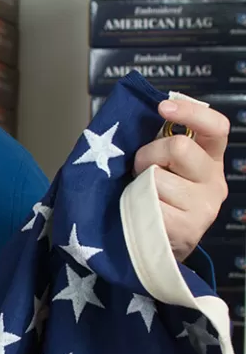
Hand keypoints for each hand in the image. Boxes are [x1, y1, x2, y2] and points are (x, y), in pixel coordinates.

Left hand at [133, 97, 229, 261]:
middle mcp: (214, 182)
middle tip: (140, 170)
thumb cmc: (155, 198)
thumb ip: (163, 143)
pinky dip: (136, 207)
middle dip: (148, 154)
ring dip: (139, 184)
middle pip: (179, 147)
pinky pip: (150, 204)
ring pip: (158, 178)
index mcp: (210, 160)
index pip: (216, 127)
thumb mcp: (165, 166)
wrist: (158, 247)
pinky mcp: (187, 229)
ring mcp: (204, 207)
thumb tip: (146, 116)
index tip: (163, 107)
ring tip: (141, 197)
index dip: (191, 112)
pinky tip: (142, 215)